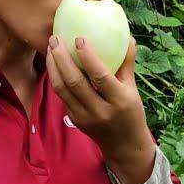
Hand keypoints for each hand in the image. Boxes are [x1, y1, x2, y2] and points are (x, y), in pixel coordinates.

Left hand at [45, 34, 155, 183]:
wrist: (124, 146)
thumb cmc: (131, 112)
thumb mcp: (133, 89)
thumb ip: (128, 64)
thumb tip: (128, 38)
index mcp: (119, 100)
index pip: (100, 76)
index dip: (88, 57)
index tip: (79, 38)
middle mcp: (100, 110)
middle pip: (75, 82)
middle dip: (61, 58)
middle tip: (54, 38)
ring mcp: (85, 117)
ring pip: (62, 89)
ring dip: (53, 66)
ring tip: (50, 47)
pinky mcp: (74, 120)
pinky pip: (62, 96)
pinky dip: (55, 78)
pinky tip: (54, 63)